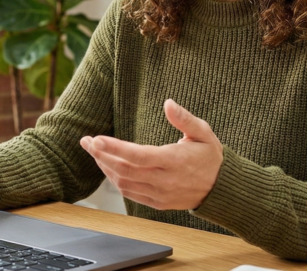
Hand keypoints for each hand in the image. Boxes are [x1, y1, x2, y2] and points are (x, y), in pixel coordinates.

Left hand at [79, 99, 222, 210]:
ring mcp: (159, 194)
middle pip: (123, 170)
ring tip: (94, 151)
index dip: (114, 148)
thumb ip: (185, 119)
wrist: (221, 189)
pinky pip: (129, 193)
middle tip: (86, 141)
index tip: (95, 138)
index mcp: (174, 161)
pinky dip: (115, 180)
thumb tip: (168, 103)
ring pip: (123, 183)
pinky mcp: (156, 202)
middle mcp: (164, 180)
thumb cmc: (211, 158)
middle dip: (101, 155)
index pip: (137, 155)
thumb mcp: (204, 133)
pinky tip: (108, 167)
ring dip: (105, 167)